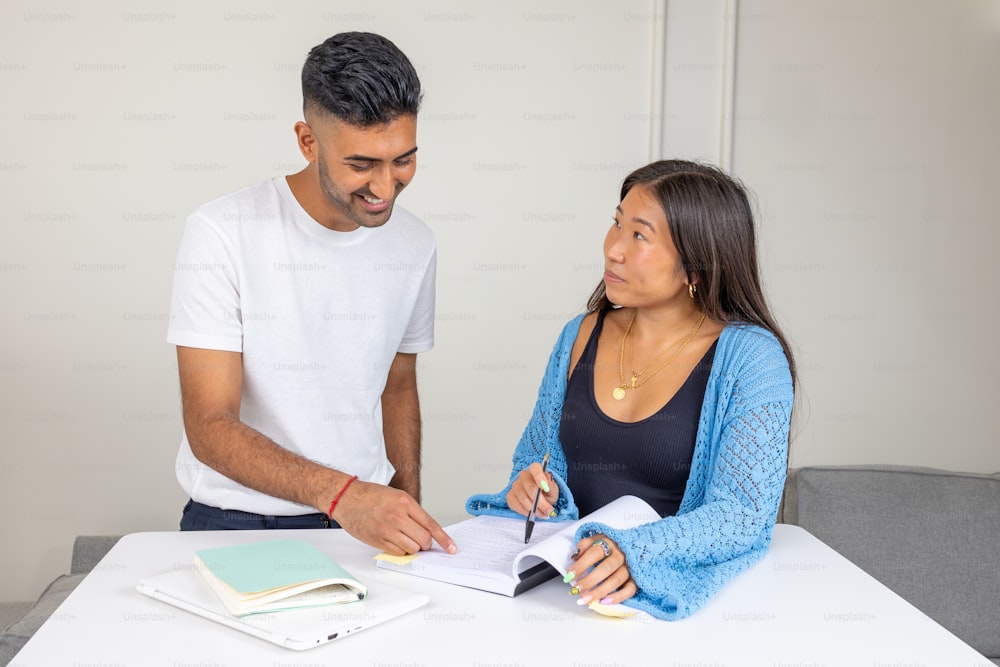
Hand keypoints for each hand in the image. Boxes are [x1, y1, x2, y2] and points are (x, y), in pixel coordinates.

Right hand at [331, 480, 456, 555]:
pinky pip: (398, 552)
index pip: (431, 525)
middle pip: (424, 540)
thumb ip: (413, 512)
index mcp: (405, 502)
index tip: (451, 548)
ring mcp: (387, 530)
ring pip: (412, 548)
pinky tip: (395, 540)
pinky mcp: (378, 540)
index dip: (444, 539)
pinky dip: (401, 550)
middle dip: (426, 543)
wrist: (348, 498)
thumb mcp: (398, 496)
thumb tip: (428, 530)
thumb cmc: (372, 496)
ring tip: (405, 537)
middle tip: (422, 540)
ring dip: (413, 546)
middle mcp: (397, 516)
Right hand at [506, 462, 558, 517]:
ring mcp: (515, 485)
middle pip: (530, 487)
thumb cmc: (546, 492)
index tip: (545, 487)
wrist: (540, 499)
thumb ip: (551, 485)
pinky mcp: (510, 496)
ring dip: (534, 509)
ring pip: (523, 498)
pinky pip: (516, 505)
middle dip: (540, 502)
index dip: (539, 476)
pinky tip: (531, 513)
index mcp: (535, 470)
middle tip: (548, 510)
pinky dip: (525, 511)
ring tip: (542, 514)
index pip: (535, 468)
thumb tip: (547, 480)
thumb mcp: (553, 489)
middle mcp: (523, 475)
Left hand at [565, 534, 636, 605]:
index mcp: (610, 543)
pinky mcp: (636, 579)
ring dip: (599, 592)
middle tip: (576, 590)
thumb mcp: (597, 538)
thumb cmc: (611, 545)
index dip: (581, 565)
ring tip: (585, 600)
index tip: (569, 575)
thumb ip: (584, 545)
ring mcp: (630, 568)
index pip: (594, 553)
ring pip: (616, 581)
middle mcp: (621, 555)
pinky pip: (629, 590)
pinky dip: (617, 597)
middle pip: (606, 568)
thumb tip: (574, 557)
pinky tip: (604, 602)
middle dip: (589, 581)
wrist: (635, 545)